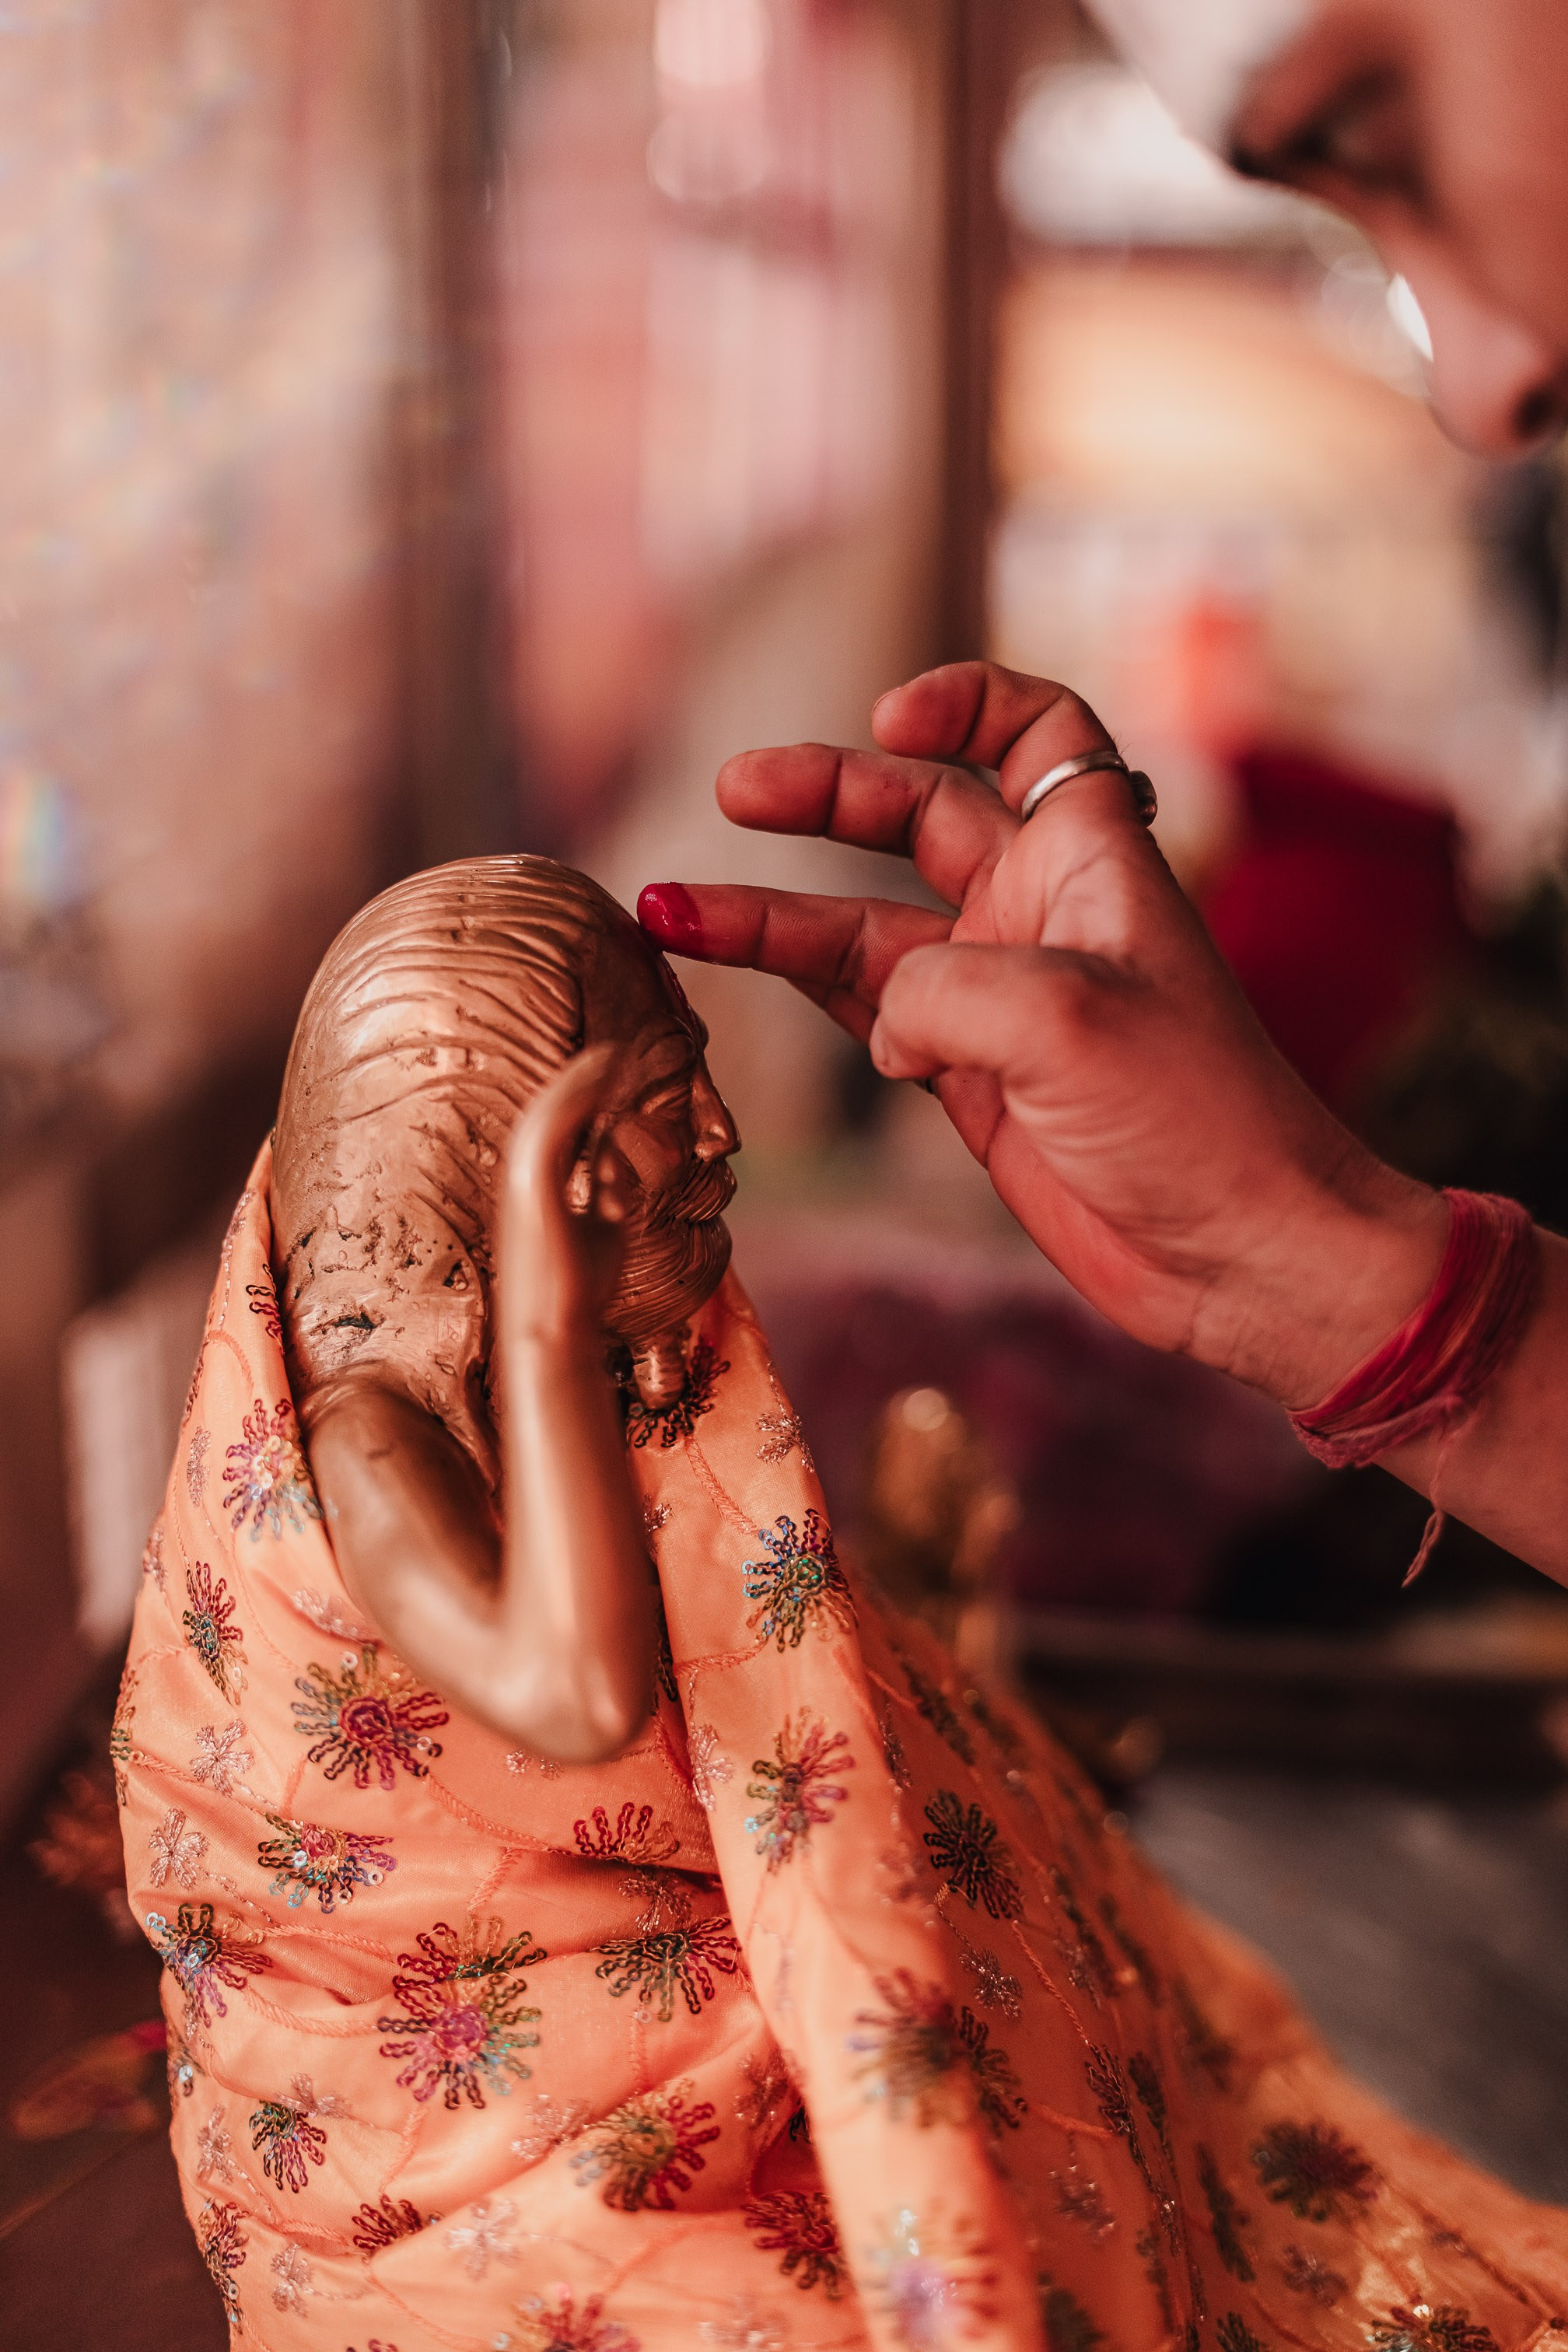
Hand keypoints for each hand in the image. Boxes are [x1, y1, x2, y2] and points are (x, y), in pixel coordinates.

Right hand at [501, 1045, 632, 1350]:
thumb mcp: (604, 1223)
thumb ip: (607, 1184)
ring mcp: (521, 1182)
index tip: (614, 1072)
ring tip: (611, 1054)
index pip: (558, 1128)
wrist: (557, 1332)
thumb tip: (620, 1151)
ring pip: (544, 1113)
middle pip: (547, 1111)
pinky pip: (550, 1130)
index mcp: (537, 1186)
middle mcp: (522, 1178)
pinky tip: (602, 1081)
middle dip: (578, 1077)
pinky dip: (575, 1099)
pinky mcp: (530, 1189)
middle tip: (613, 1050)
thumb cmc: (579, 1288)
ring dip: (577, 1079)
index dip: (584, 1096)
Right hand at [639, 660, 1446, 1408]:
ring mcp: (997, 997)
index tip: (894, 719)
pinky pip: (865, 1013)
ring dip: (772, 916)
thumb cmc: (1193, 1119)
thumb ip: (942, 988)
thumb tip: (885, 1024)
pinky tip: (747, 997)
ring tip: (671, 912)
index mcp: (1090, 860)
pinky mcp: (968, 1078)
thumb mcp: (1062, 1020)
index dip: (967, 702)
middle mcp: (1039, 913)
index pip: (1038, 731)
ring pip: (863, 926)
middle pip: (917, 814)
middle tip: (734, 792)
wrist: (1241, 1257)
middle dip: (825, 793)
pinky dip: (804, 998)